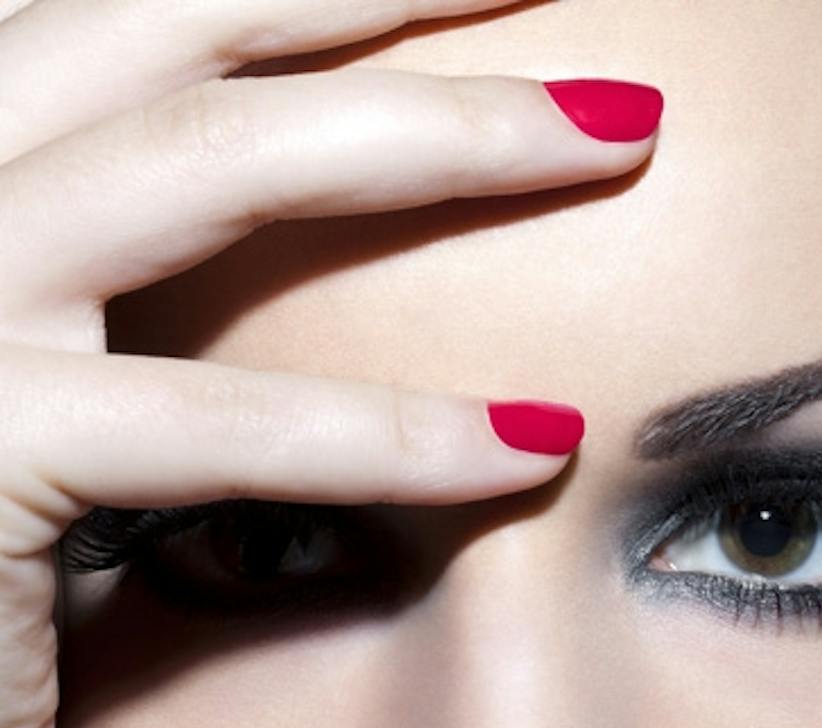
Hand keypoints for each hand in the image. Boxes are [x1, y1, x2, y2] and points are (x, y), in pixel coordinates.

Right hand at [0, 0, 663, 727]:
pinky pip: (210, 425)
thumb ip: (136, 312)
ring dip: (440, 133)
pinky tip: (534, 444)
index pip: (133, 21)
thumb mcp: (51, 406)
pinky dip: (387, 432)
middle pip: (167, 16)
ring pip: (203, 159)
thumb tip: (283, 284)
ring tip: (618, 134)